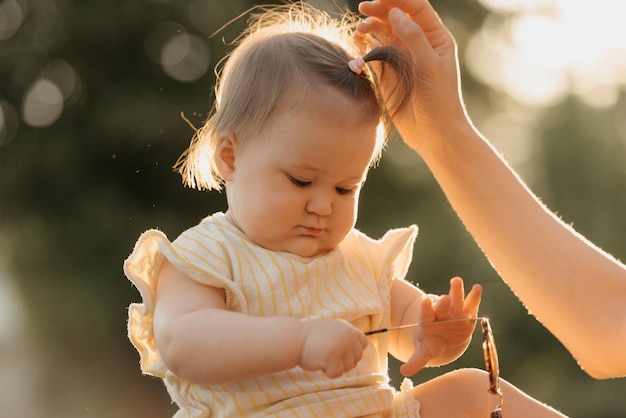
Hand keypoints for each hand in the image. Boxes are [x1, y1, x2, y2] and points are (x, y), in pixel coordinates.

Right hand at [298, 319, 367, 377]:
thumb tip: (358, 357)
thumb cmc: (311, 338)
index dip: (353, 351)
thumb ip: (346, 339)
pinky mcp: (333, 357)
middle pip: (357, 358)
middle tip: (328, 355)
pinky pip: (337, 373)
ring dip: (335, 366)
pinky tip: (319, 362)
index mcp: (347, 328)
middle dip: (344, 361)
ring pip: (348, 367)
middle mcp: (347, 335)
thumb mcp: (332, 331)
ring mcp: (341, 346)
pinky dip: (328, 372)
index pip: (363, 343)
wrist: (294, 339)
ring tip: (323, 356)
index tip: (341, 352)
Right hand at [355, 0, 468, 149]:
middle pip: (397, 16)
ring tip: (360, 31)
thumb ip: (414, 38)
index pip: (416, 8)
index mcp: (436, 38)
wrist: (434, 134)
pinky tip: (359, 45)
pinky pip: (374, 53)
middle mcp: (418, 44)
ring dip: (371, 27)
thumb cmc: (440, 101)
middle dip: (380, 9)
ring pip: (383, 33)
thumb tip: (396, 13)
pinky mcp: (389, 73)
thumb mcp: (430, 67)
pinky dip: (365, 46)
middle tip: (363, 8)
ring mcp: (402, 58)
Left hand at [401, 277, 481, 375]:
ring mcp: (454, 312)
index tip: (425, 300)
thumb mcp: (424, 351)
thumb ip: (416, 360)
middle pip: (442, 306)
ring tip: (456, 280)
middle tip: (444, 298)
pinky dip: (474, 297)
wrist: (444, 338)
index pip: (426, 313)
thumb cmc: (431, 342)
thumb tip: (403, 372)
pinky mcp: (467, 313)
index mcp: (428, 321)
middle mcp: (441, 313)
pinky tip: (478, 288)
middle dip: (444, 302)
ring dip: (456, 291)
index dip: (426, 307)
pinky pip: (471, 304)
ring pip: (455, 300)